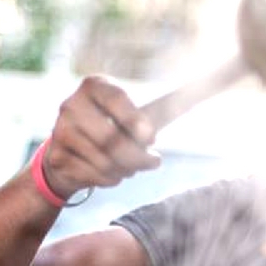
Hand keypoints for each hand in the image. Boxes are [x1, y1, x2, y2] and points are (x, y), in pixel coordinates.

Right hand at [42, 75, 161, 197]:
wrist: (69, 151)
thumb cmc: (113, 129)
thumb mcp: (135, 115)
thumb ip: (166, 107)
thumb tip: (208, 87)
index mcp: (94, 86)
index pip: (116, 100)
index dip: (136, 121)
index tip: (152, 139)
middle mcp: (72, 104)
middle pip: (112, 140)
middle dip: (139, 157)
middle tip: (154, 162)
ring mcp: (60, 131)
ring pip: (106, 161)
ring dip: (128, 170)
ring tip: (133, 167)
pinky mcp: (56, 156)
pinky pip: (95, 175)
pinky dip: (112, 179)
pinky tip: (113, 173)